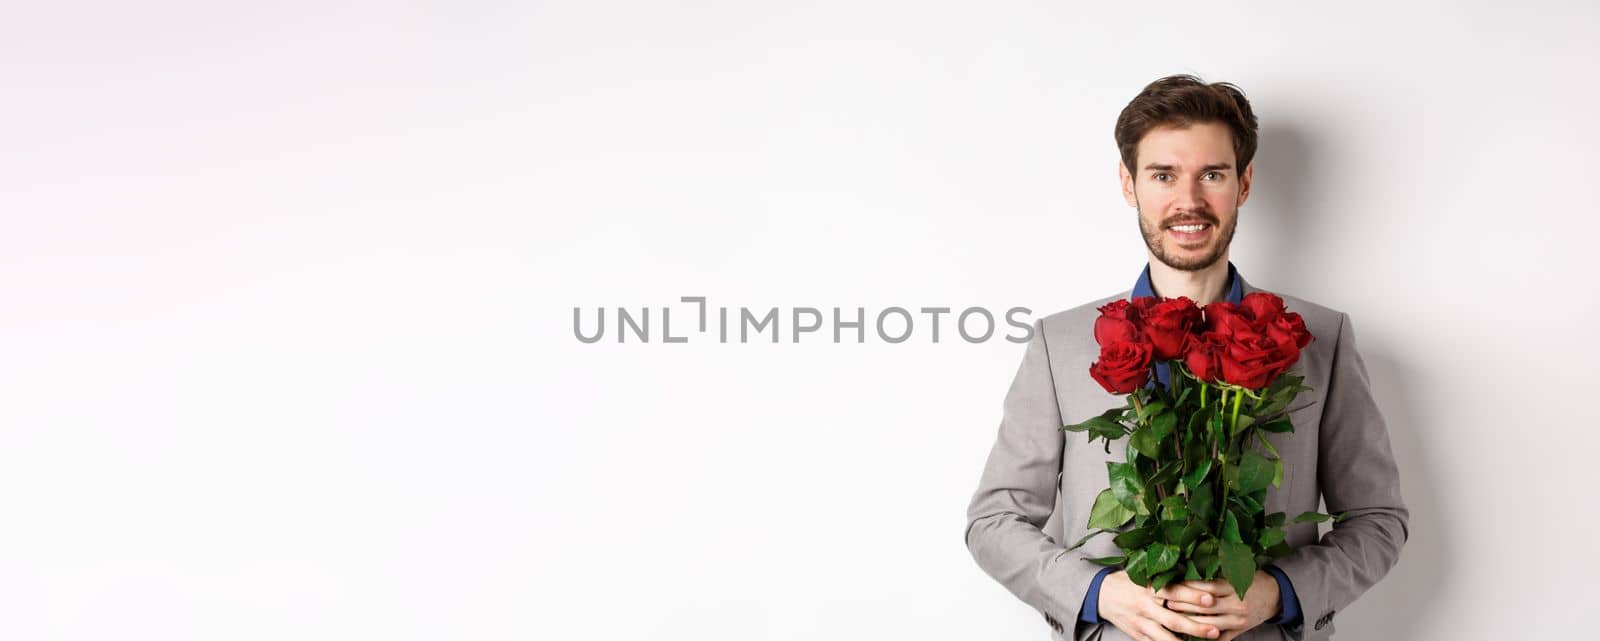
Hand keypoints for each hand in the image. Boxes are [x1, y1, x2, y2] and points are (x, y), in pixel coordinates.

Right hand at [1096, 570, 1220, 640]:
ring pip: (1164, 637)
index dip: (1192, 595)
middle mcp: (1144, 606)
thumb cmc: (1127, 581)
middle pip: (1173, 619)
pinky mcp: (1136, 634)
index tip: (1211, 598)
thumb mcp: (1143, 574)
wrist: (1101, 594)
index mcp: (1147, 587)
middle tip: (1214, 630)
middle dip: (1195, 626)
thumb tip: (1195, 576)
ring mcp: (1140, 623)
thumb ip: (1166, 578)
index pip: (1173, 592)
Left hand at [1161, 571, 1280, 640]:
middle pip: (1202, 606)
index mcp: (1234, 587)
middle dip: (1180, 604)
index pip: (1204, 588)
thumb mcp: (1236, 573)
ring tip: (1169, 616)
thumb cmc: (1250, 580)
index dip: (1184, 587)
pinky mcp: (1238, 631)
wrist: (1275, 595)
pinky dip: (1202, 638)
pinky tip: (1187, 634)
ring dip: (1186, 621)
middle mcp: (1236, 604)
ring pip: (1207, 624)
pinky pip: (1217, 638)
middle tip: (1161, 601)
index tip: (1167, 584)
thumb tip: (1184, 570)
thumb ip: (1214, 576)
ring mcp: (1237, 620)